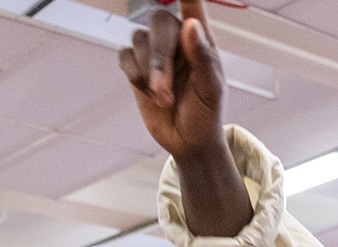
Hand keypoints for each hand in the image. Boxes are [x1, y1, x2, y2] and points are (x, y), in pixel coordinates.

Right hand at [118, 0, 226, 161]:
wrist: (188, 141)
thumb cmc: (207, 114)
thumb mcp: (212, 90)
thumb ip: (203, 58)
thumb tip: (192, 26)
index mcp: (201, 39)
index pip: (193, 3)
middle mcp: (177, 40)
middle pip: (157, 24)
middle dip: (158, 60)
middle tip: (164, 91)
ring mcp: (155, 52)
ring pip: (138, 41)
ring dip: (148, 73)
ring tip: (163, 98)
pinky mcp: (137, 67)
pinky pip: (125, 57)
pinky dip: (135, 77)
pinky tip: (149, 92)